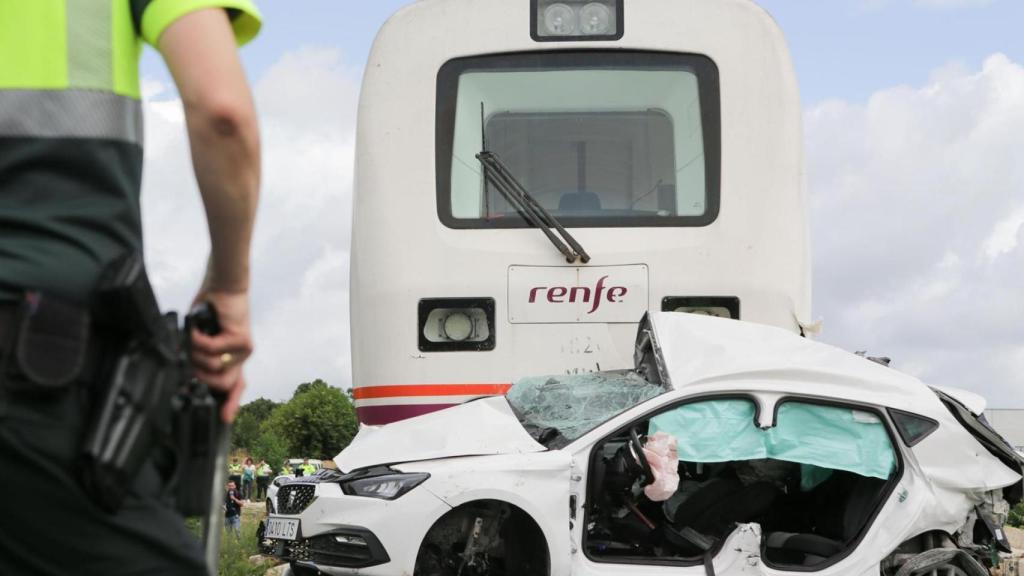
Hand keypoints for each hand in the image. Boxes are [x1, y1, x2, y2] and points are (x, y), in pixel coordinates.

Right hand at [189, 289, 252, 422]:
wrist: (222, 286)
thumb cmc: (210, 310)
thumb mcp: (200, 338)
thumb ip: (197, 355)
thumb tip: (186, 371)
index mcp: (232, 359)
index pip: (235, 387)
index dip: (230, 404)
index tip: (224, 419)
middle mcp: (241, 357)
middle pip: (224, 385)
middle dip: (201, 377)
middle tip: (189, 361)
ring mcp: (244, 350)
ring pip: (216, 367)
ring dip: (197, 354)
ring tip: (193, 338)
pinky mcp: (242, 340)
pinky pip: (213, 349)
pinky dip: (198, 339)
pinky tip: (196, 329)